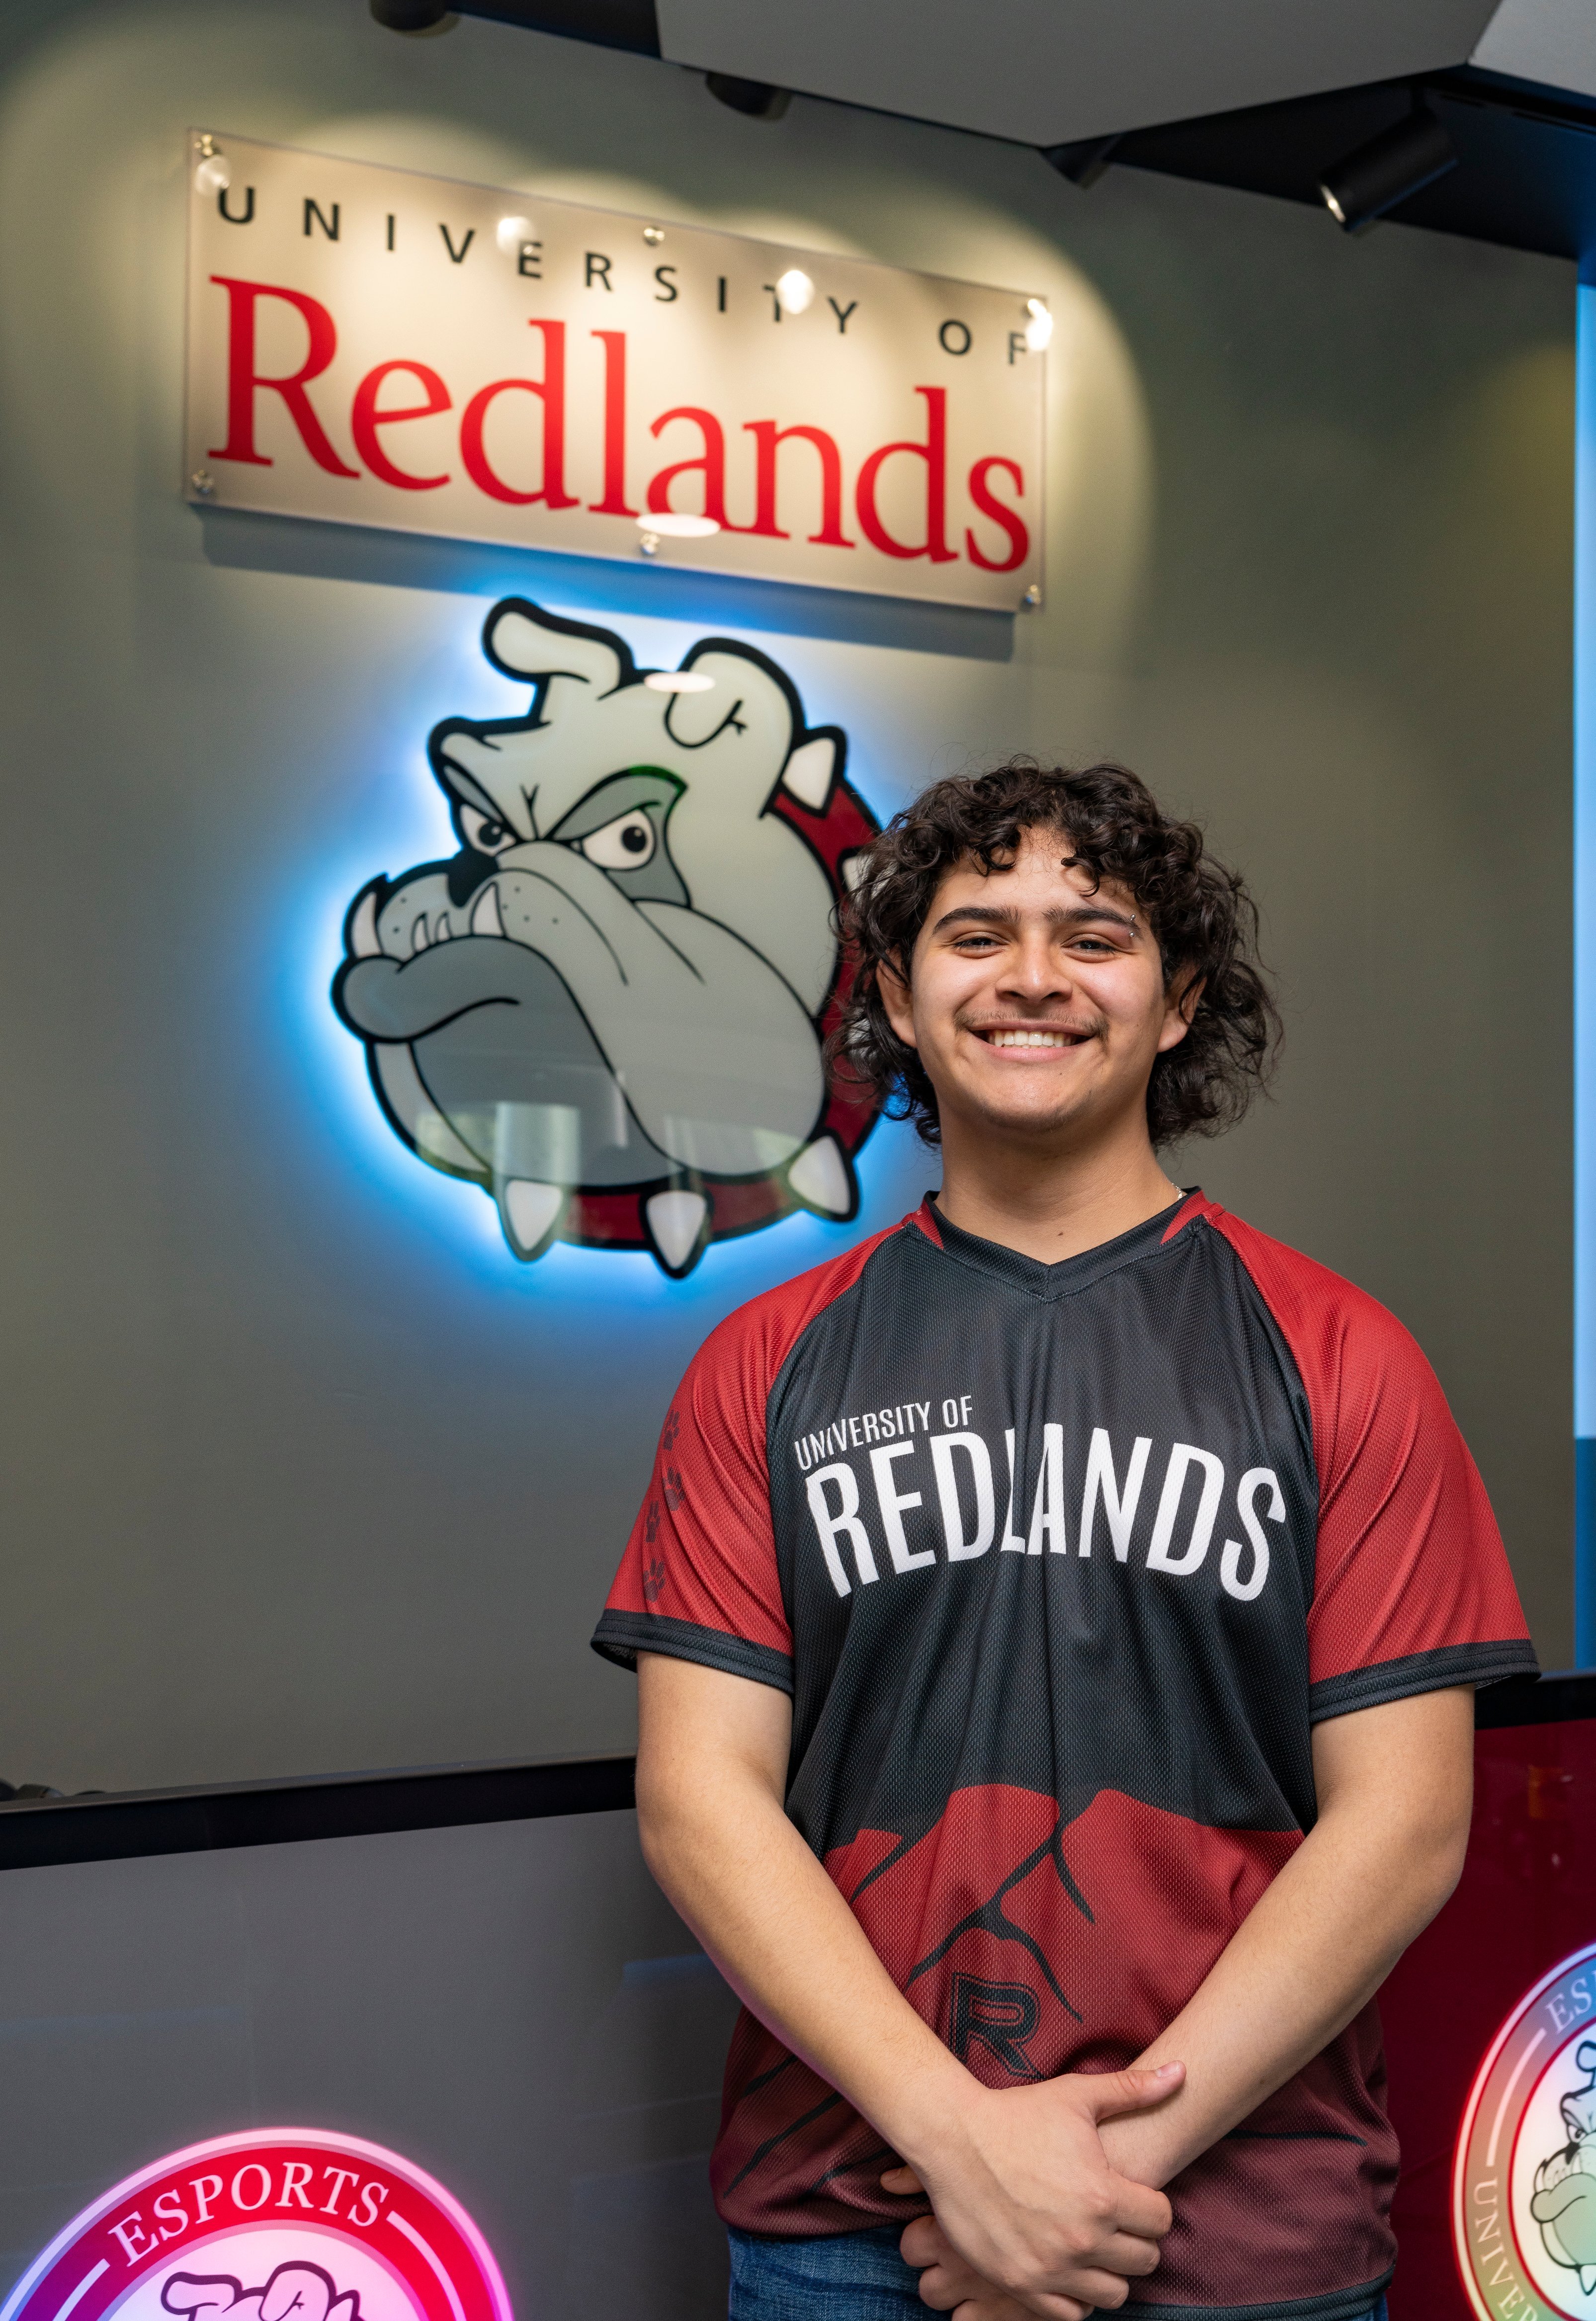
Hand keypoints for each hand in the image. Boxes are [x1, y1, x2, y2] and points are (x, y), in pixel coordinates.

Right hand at [880, 2061, 1183, 2318]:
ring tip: (1092, 2244)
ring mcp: (1051, 2267)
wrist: (953, 2138)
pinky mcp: (1022, 2285)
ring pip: (1114, 2294)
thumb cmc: (1017, 2113)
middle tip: (1113, 2220)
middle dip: (1136, 2239)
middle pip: (1145, 2261)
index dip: (1151, 2205)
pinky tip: (1066, 2265)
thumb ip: (1134, 2090)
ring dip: (1109, 2271)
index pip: (1162, 2221)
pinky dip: (1076, 2295)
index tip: (1132, 2195)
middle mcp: (1083, 2240)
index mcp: (1103, 2196)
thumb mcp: (1077, 2095)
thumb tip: (1183, 2072)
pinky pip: (1072, 2313)